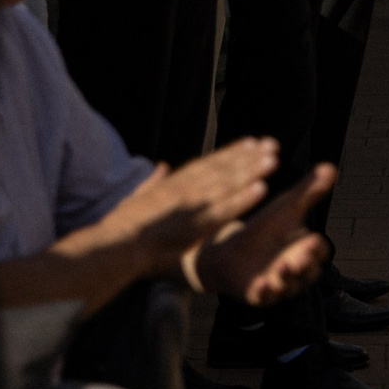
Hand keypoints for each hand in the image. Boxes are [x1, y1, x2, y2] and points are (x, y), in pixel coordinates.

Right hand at [94, 139, 278, 272]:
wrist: (114, 245)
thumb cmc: (121, 226)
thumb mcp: (136, 196)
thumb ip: (153, 181)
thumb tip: (162, 166)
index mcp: (174, 183)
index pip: (209, 163)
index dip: (232, 152)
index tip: (251, 142)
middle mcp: (186, 188)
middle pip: (224, 168)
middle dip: (249, 157)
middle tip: (272, 144)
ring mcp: (191, 204)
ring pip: (228, 183)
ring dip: (252, 171)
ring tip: (273, 160)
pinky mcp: (194, 224)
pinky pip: (225, 209)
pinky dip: (244, 198)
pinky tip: (262, 189)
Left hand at [191, 164, 335, 305]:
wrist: (228, 251)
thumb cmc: (262, 230)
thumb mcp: (285, 209)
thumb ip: (308, 191)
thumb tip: (331, 167)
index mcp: (305, 250)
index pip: (320, 251)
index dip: (317, 248)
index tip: (312, 240)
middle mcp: (297, 270)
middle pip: (309, 272)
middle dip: (306, 265)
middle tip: (301, 257)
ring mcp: (279, 284)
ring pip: (290, 286)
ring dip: (288, 278)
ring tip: (282, 267)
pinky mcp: (258, 294)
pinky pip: (266, 298)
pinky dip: (266, 292)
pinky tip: (262, 283)